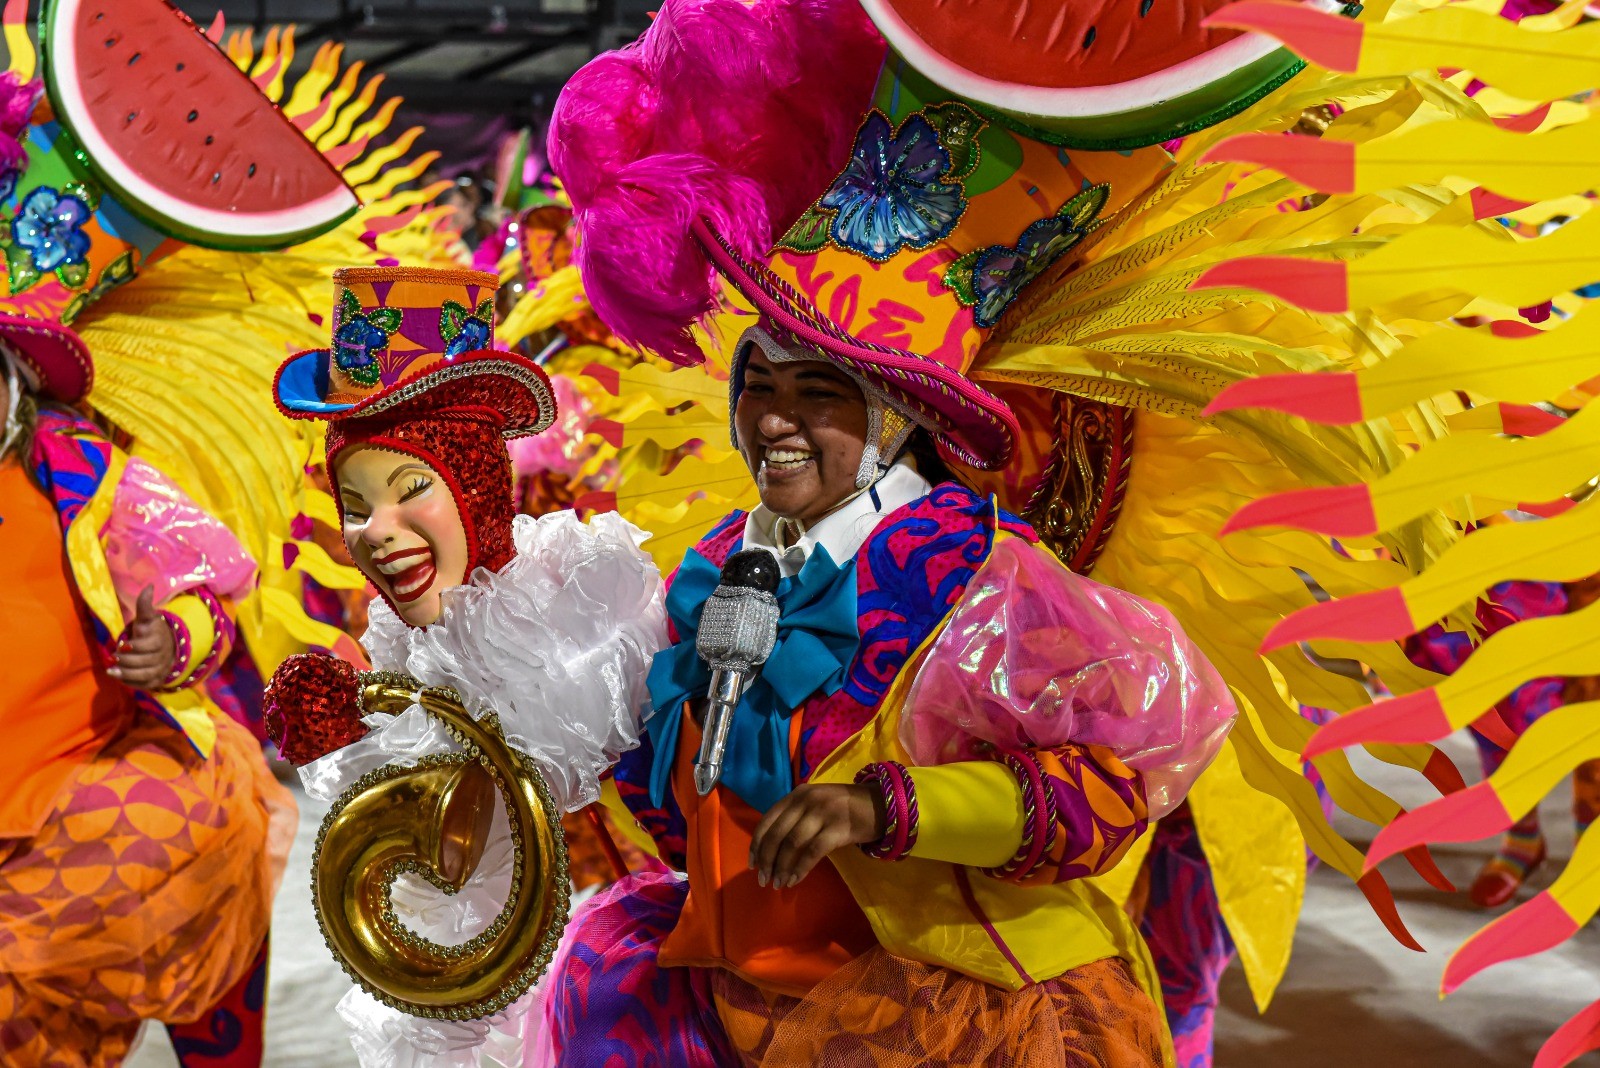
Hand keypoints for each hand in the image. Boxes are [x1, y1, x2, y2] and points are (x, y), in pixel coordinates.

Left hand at [107, 587, 177, 689]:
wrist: (166, 649)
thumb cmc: (151, 632)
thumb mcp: (147, 618)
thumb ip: (144, 605)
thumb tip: (149, 585)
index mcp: (160, 640)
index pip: (148, 646)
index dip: (133, 647)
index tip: (122, 645)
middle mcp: (163, 656)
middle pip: (145, 661)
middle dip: (127, 660)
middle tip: (113, 657)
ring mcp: (160, 669)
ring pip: (144, 674)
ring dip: (126, 673)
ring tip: (111, 671)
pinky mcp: (156, 680)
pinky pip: (144, 685)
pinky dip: (130, 683)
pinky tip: (118, 677)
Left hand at [748, 783, 884, 888]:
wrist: (881, 804)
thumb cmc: (845, 808)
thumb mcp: (815, 803)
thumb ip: (795, 817)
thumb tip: (771, 849)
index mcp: (797, 794)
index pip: (767, 819)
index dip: (757, 844)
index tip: (752, 864)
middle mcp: (807, 800)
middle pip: (777, 834)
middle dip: (767, 859)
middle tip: (763, 880)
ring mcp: (823, 812)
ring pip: (792, 843)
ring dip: (782, 867)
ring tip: (778, 883)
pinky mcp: (839, 828)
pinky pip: (813, 851)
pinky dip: (801, 868)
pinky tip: (795, 880)